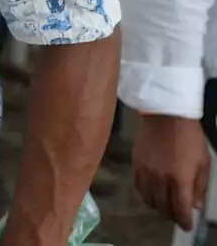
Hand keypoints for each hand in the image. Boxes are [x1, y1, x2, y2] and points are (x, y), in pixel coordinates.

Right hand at [133, 114, 209, 228]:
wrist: (166, 115)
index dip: (185, 221)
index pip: (181, 209)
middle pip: (164, 208)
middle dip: (172, 215)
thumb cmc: (189, 137)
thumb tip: (196, 205)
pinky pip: (138, 187)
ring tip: (165, 206)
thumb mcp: (204, 162)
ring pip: (149, 200)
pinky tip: (152, 194)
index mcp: (180, 179)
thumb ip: (200, 186)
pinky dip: (145, 195)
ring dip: (159, 207)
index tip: (187, 226)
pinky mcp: (136, 164)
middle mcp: (161, 179)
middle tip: (178, 216)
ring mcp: (146, 172)